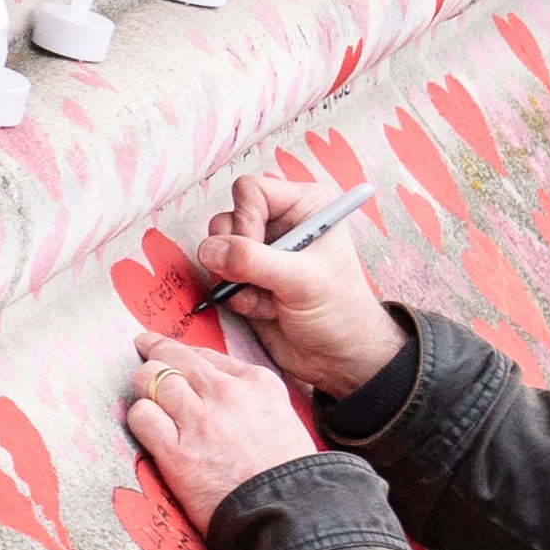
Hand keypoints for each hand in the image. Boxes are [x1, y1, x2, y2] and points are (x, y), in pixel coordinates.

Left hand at [123, 344, 313, 531]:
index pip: (204, 354)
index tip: (164, 349)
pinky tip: (146, 425)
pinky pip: (142, 416)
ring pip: (152, 379)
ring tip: (143, 395)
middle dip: (154, 356)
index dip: (179, 352)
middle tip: (143, 355)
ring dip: (143, 386)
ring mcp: (200, 421)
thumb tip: (219, 387)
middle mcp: (226, 394)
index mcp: (256, 382)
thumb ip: (250, 397)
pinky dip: (139, 417)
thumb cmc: (287, 472)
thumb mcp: (281, 417)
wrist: (291, 512)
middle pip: (174, 358)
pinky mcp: (177, 452)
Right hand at [186, 167, 406, 398]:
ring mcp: (262, 251)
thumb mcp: (302, 281)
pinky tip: (266, 310)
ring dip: (236, 279)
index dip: (246, 220)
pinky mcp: (247, 278)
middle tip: (260, 279)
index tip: (256, 251)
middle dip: (236, 253)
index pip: (251, 191)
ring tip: (267, 297)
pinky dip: (237, 297)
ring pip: (217, 247)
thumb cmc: (339, 313)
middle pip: (228, 218)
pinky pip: (219, 277)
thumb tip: (209, 250)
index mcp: (305, 206)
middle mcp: (281, 223)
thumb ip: (253, 261)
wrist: (339, 358)